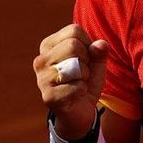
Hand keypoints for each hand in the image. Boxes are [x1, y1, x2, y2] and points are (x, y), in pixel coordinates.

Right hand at [34, 24, 110, 138]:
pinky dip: (82, 91)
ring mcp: (42, 79)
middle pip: (73, 46)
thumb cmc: (85, 81)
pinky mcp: (48, 97)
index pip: (74, 31)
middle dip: (85, 61)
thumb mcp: (96, 62)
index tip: (84, 59)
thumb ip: (99, 51)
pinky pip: (77, 86)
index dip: (87, 44)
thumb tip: (101, 45)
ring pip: (75, 66)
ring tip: (78, 83)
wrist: (79, 111)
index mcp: (48, 46)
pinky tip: (75, 95)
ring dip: (84, 77)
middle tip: (81, 74)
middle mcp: (40, 60)